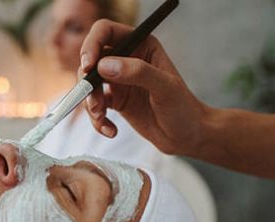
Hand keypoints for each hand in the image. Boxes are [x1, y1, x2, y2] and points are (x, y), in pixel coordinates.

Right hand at [80, 19, 210, 156]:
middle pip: (90, 60)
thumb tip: (104, 66)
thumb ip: (137, 72)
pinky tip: (110, 130)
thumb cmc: (183, 108)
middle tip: (94, 102)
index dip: (92, 45)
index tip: (88, 67)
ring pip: (89, 85)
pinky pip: (95, 107)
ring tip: (101, 118)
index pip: (106, 32)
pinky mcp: (115, 101)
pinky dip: (97, 120)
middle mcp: (126, 59)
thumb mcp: (165, 88)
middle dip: (87, 82)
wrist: (187, 136)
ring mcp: (119, 81)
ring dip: (90, 103)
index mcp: (141, 45)